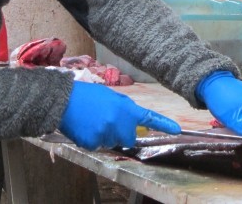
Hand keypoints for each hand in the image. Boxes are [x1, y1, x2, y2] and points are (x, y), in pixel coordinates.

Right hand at [59, 81, 179, 149]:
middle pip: (128, 138)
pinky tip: (86, 127)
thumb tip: (131, 122)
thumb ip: (124, 109)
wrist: (64, 100)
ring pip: (112, 142)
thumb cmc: (88, 95)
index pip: (149, 117)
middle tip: (108, 120)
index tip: (177, 130)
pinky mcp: (93, 143)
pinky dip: (93, 139)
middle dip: (121, 132)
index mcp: (125, 108)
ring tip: (93, 120)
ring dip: (106, 135)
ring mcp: (106, 134)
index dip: (164, 124)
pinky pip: (98, 146)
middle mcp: (119, 123)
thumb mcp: (111, 96)